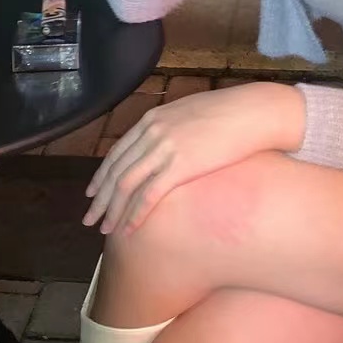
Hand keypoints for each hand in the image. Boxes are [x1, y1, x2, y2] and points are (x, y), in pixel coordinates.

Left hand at [84, 85, 294, 236]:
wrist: (253, 112)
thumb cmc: (230, 114)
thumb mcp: (190, 114)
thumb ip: (171, 129)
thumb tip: (166, 146)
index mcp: (152, 119)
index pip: (117, 152)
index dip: (102, 176)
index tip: (92, 193)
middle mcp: (152, 132)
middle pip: (116, 171)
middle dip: (99, 198)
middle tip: (89, 218)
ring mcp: (164, 148)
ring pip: (126, 185)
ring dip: (112, 210)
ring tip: (104, 229)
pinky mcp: (180, 165)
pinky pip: (149, 195)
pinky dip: (135, 214)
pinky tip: (129, 228)